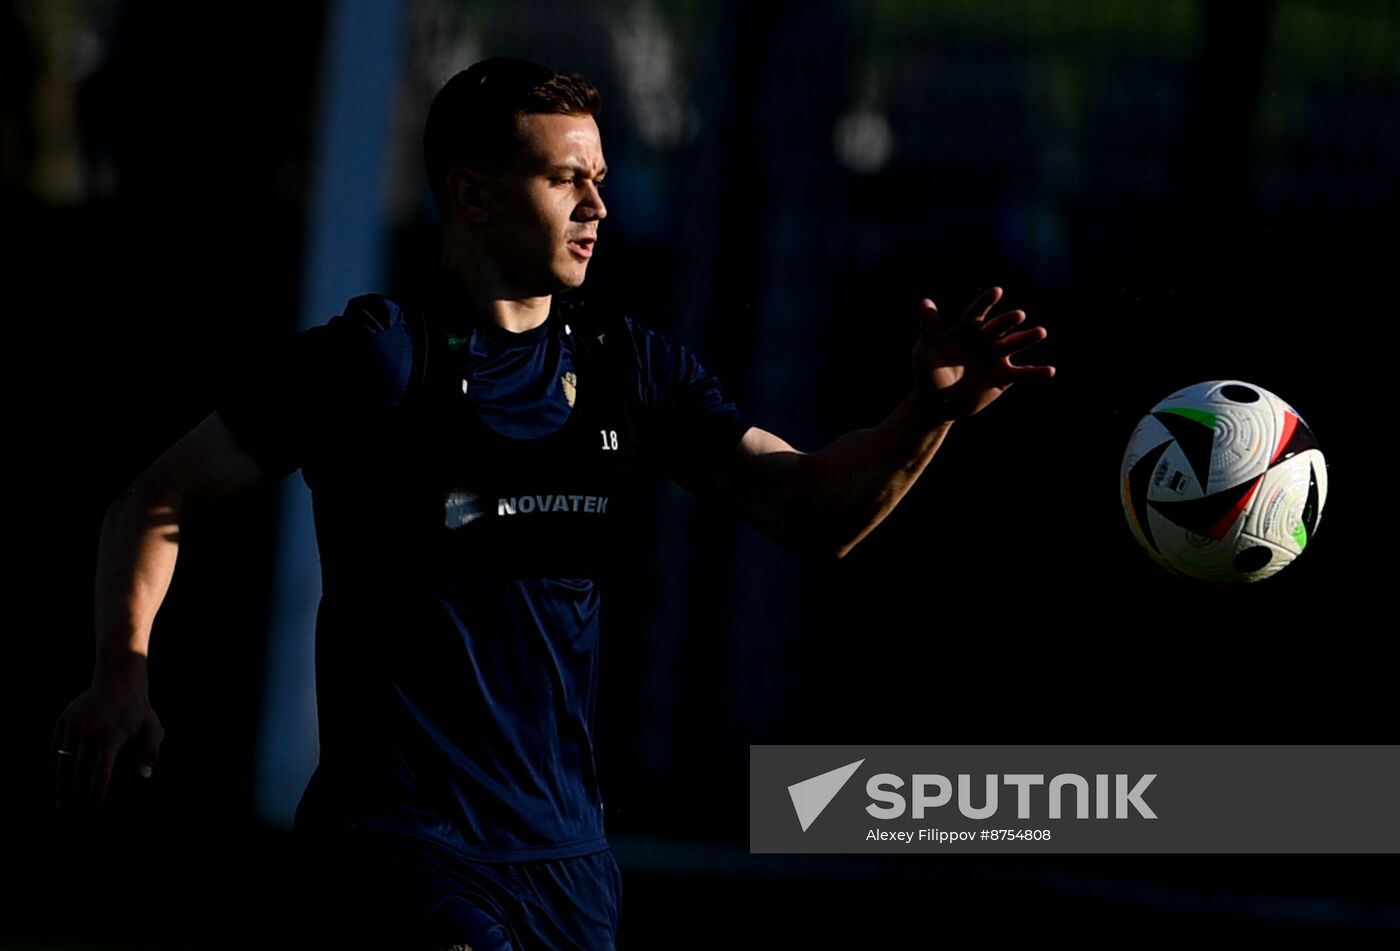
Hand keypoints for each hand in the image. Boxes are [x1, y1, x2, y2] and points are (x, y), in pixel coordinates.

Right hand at [52, 671, 163, 817]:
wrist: (119, 681)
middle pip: (78, 773)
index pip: (100, 776)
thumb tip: (144, 777)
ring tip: (61, 804)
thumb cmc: (138, 711)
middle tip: (75, 815)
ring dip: (60, 785)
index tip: (93, 812)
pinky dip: (53, 766)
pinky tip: (55, 781)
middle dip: (76, 796)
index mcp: (111, 739)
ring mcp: (74, 726)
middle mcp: (89, 734)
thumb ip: (150, 752)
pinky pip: (54, 748)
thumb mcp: (153, 728)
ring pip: (62, 762)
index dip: (95, 796)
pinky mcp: (64, 720)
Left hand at [912, 287, 1054, 421]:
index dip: (986, 302)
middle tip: (1018, 316)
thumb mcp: (924, 351)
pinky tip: (1050, 371)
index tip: (997, 292)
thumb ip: (929, 328)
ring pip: (1014, 344)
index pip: (977, 313)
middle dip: (1007, 321)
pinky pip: (1023, 373)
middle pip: (999, 327)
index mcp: (966, 331)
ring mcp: (996, 357)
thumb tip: (925, 302)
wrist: (937, 404)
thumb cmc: (928, 375)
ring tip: (1040, 332)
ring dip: (1027, 338)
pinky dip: (1036, 373)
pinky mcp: (1004, 376)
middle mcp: (984, 340)